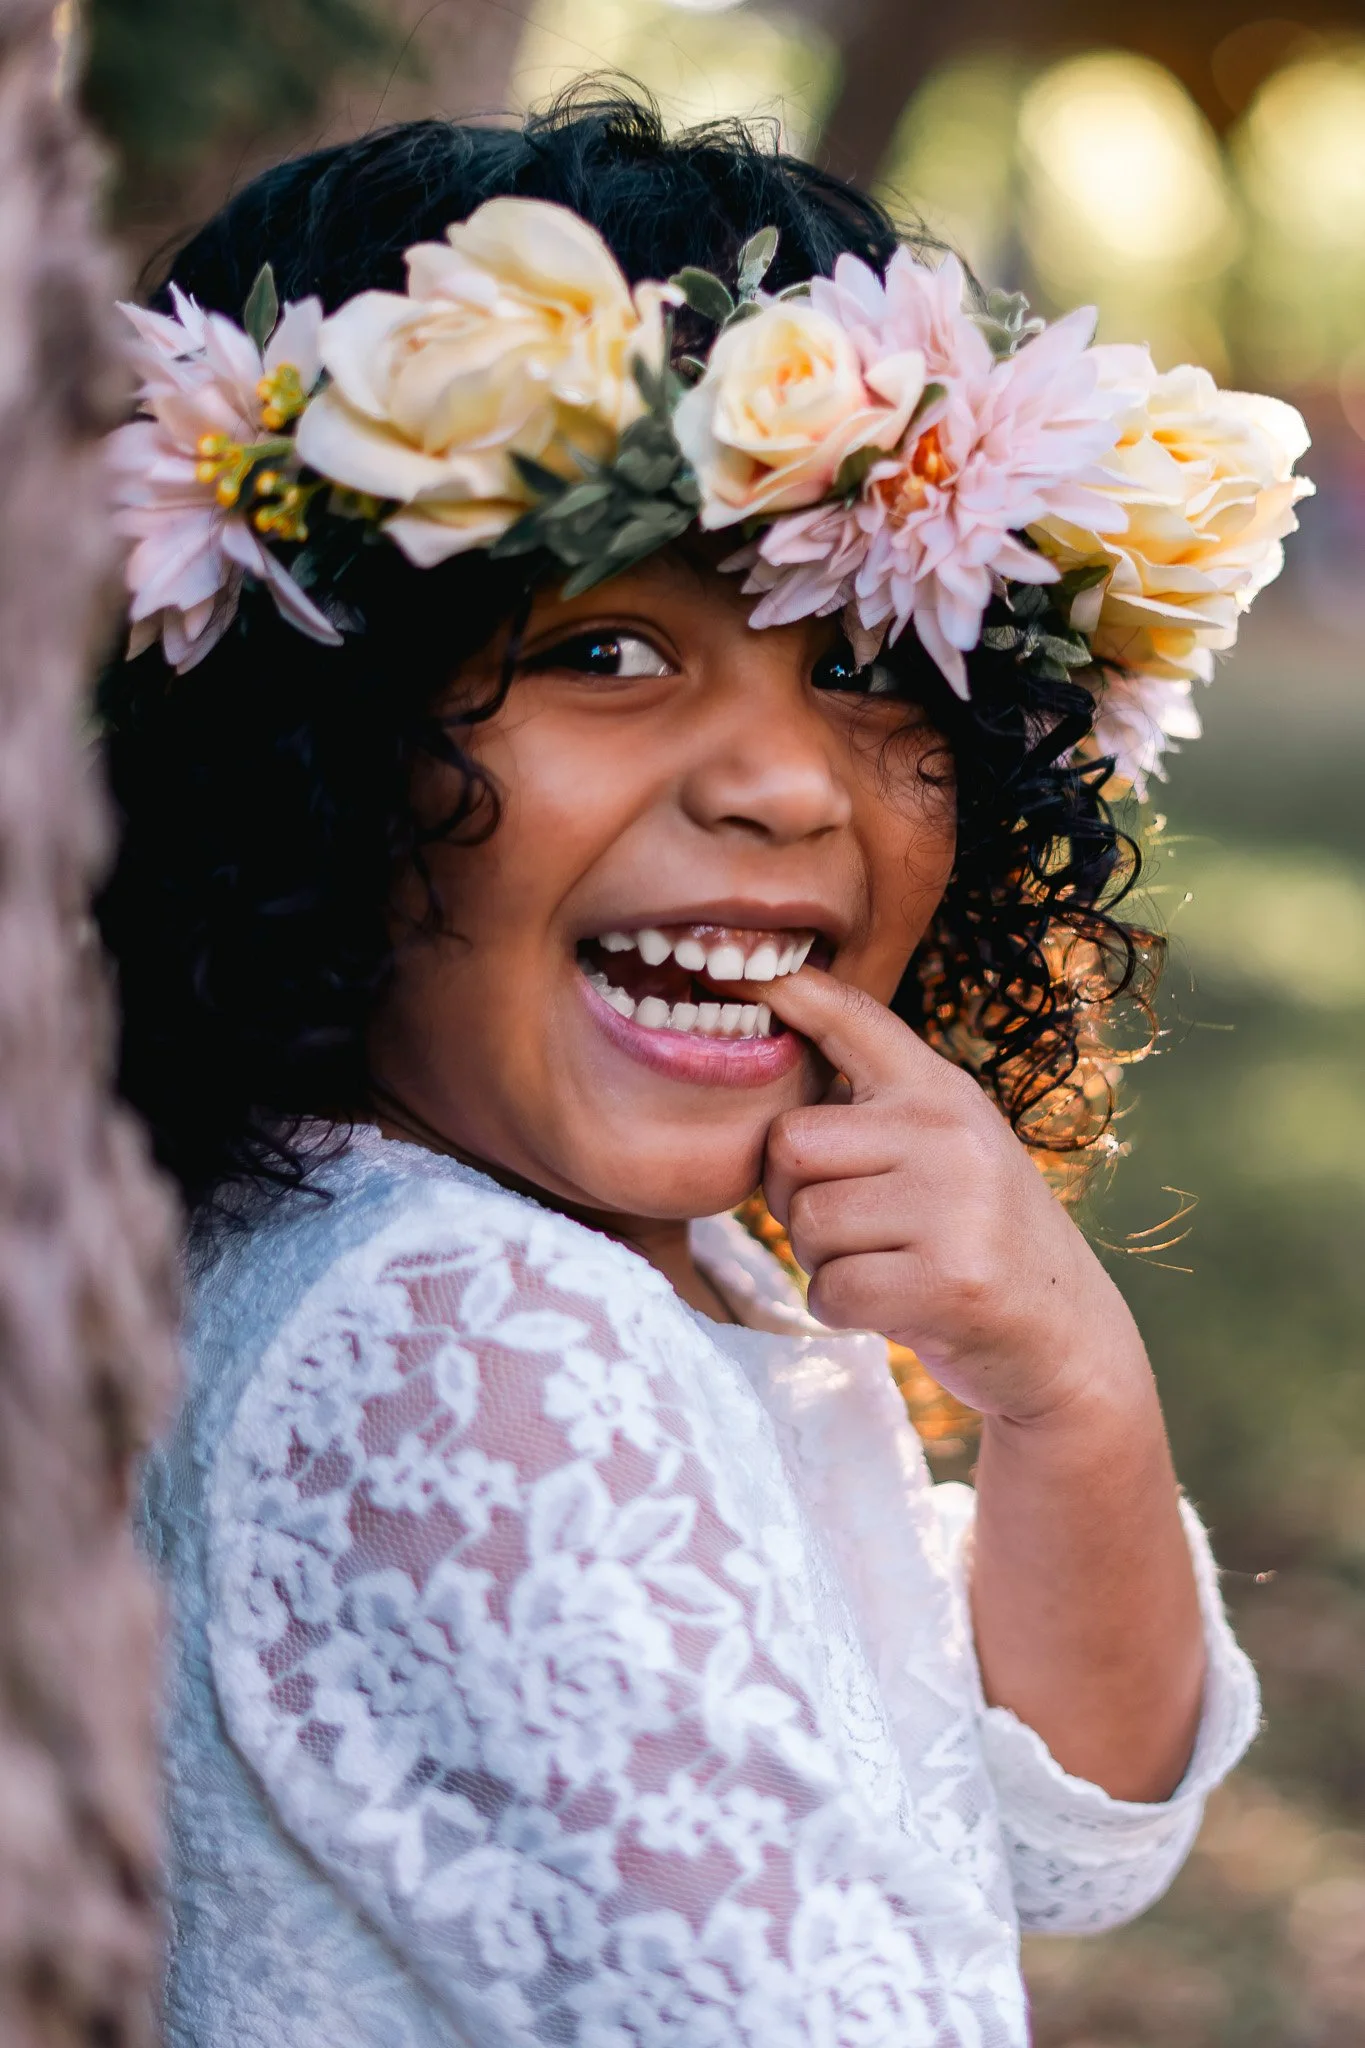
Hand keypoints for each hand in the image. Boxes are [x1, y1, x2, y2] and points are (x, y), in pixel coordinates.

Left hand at [759, 967, 1148, 1424]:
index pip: (852, 1019)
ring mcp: (956, 1203)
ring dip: (823, 1260)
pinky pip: (829, 1289)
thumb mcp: (942, 1148)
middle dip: (792, 1197)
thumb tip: (762, 1059)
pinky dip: (842, 1308)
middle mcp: (950, 1130)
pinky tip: (894, 1304)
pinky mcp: (949, 1279)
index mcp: (941, 1090)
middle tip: (850, 1225)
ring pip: (806, 1223)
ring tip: (886, 1263)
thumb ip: (874, 1110)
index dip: (787, 991)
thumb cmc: (973, 1237)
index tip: (733, 969)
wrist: (1064, 1337)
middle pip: (788, 1142)